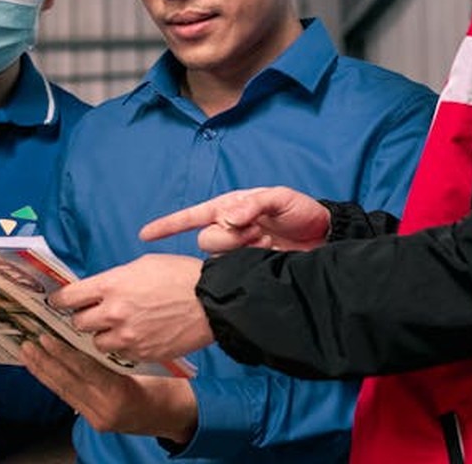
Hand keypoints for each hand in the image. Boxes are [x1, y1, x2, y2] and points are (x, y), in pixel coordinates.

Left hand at [20, 335, 196, 442]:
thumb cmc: (168, 385)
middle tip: (27, 341)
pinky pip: (70, 397)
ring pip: (64, 391)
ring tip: (26, 353)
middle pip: (68, 382)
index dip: (63, 353)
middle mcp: (105, 409)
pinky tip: (42, 370)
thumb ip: (118, 353)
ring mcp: (98, 418)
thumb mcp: (147, 364)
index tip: (46, 337)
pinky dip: (54, 381)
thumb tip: (91, 329)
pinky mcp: (95, 421)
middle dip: (45, 362)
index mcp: (120, 393)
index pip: (85, 370)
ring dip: (43, 371)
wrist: (177, 416)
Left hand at [48, 254, 212, 362]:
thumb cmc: (180, 276)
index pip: (68, 297)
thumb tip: (98, 289)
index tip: (56, 302)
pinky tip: (134, 336)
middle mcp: (114, 313)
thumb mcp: (141, 265)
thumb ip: (114, 280)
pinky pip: (120, 354)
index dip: (58, 300)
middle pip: (78, 323)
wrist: (212, 301)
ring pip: (97, 343)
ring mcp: (128, 336)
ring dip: (102, 335)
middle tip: (90, 314)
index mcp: (111, 285)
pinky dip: (122, 347)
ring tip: (115, 327)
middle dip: (82, 318)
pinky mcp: (143, 354)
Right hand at [139, 187, 329, 253]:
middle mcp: (230, 230)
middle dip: (228, 238)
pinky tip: (267, 256)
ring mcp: (239, 251)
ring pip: (220, 258)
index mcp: (229, 208)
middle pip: (207, 240)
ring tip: (267, 244)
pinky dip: (250, 264)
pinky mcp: (249, 269)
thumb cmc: (301, 212)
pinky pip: (235, 271)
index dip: (166, 226)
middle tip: (257, 233)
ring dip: (243, 250)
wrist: (327, 238)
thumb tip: (228, 217)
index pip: (191, 217)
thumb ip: (253, 205)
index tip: (145, 235)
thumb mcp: (279, 199)